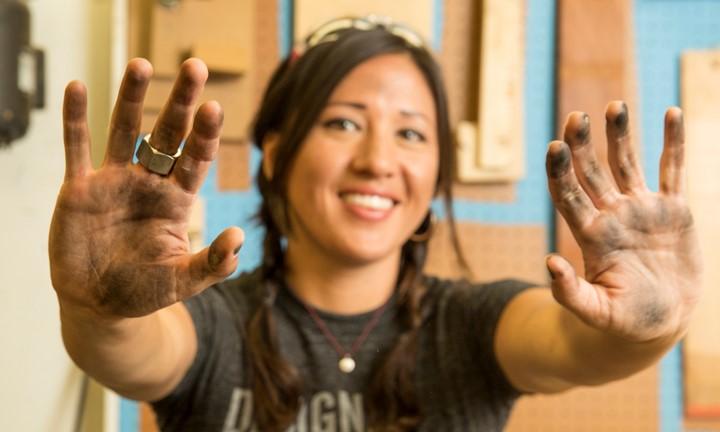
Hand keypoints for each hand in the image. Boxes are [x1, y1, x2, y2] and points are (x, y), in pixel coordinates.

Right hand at [49, 58, 243, 317]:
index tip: (215, 107)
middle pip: (168, 134)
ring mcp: (114, 180)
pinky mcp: (79, 187)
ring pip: (125, 130)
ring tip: (141, 63)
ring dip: (131, 97)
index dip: (205, 135)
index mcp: (178, 200)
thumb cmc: (145, 290)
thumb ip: (210, 264)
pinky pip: (76, 147)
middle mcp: (150, 183)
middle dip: (181, 102)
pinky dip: (75, 119)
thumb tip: (237, 240)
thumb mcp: (181, 280)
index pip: (196, 160)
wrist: (98, 303)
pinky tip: (76, 87)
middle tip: (195, 66)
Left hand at [545, 101, 701, 342]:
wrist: (660, 320)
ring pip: (627, 163)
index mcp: (590, 235)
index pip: (568, 196)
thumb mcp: (595, 311)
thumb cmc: (624, 319)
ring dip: (619, 134)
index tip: (554, 146)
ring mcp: (641, 209)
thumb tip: (548, 263)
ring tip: (613, 105)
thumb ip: (570, 292)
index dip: (560, 172)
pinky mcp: (672, 209)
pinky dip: (673, 142)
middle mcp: (611, 215)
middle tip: (575, 116)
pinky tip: (671, 112)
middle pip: (592, 172)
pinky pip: (673, 169)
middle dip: (582, 145)